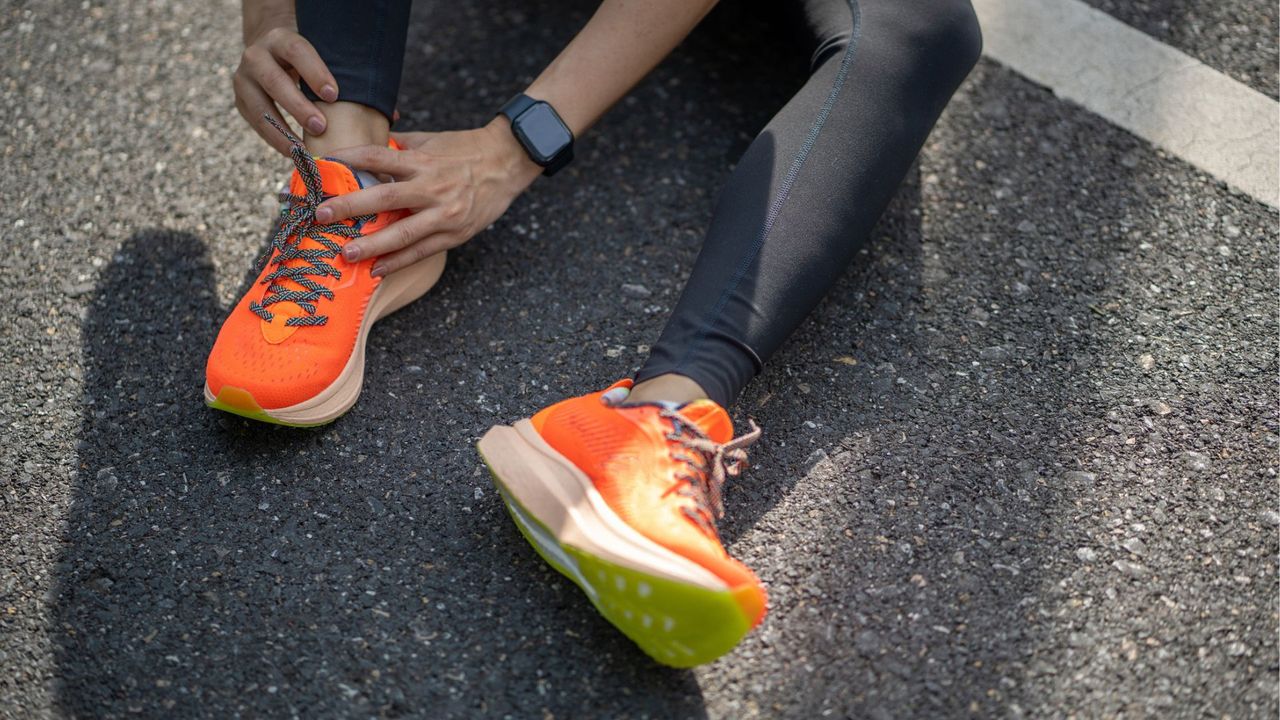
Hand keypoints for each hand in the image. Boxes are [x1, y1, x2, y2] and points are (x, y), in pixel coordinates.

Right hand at [234, 18, 337, 155]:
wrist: (272, 56)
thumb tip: (383, 107)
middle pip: (274, 81)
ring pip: (259, 107)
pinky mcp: (240, 101)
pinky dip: (275, 140)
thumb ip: (340, 72)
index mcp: (280, 39)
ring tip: (303, 152)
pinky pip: (256, 124)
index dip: (314, 73)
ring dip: (282, 132)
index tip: (333, 95)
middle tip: (321, 127)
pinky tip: (295, 153)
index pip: (297, 51)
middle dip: (298, 107)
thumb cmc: (308, 62)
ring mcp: (244, 79)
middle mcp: (256, 56)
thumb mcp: (318, 55)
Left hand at [316, 120, 543, 275]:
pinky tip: (377, 269)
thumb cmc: (466, 149)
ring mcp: (444, 214)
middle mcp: (431, 187)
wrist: (508, 162)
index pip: (378, 158)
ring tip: (346, 253)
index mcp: (422, 161)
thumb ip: (400, 146)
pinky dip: (398, 261)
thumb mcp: (432, 141)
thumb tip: (368, 149)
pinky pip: (422, 251)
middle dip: (350, 207)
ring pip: (403, 232)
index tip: (323, 166)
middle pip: (384, 198)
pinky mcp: (455, 233)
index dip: (349, 160)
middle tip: (321, 215)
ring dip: (372, 244)